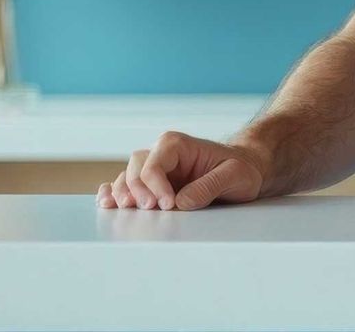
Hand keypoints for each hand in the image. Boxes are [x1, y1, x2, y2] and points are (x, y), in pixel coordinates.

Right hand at [97, 130, 269, 211]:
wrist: (245, 170)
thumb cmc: (241, 169)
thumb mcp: (234, 175)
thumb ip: (209, 186)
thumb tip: (181, 202)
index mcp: (177, 144)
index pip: (154, 164)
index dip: (155, 186)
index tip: (168, 204)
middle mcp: (160, 154)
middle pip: (135, 170)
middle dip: (138, 191)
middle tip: (151, 210)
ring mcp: (153, 169)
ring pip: (126, 178)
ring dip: (122, 194)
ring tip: (125, 210)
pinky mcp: (151, 185)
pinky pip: (125, 186)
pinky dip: (114, 194)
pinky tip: (108, 204)